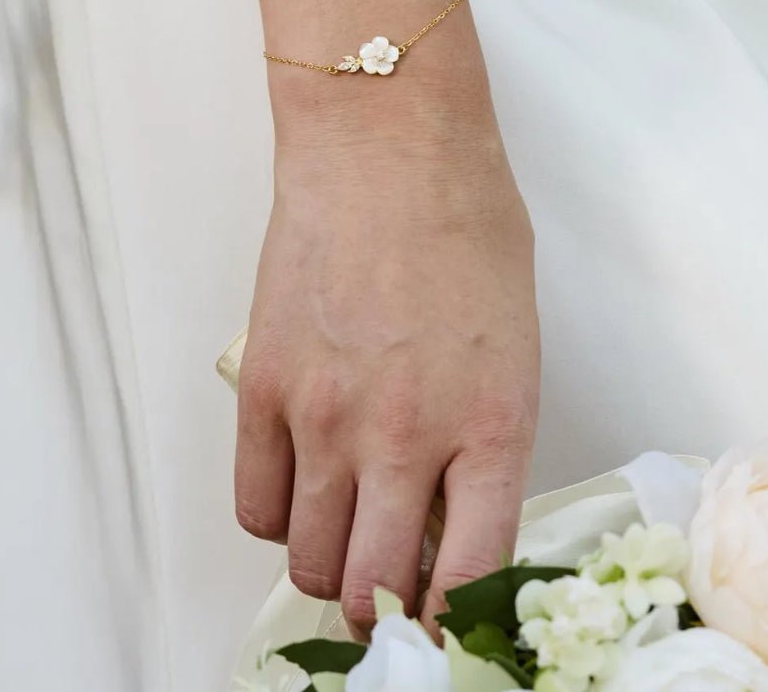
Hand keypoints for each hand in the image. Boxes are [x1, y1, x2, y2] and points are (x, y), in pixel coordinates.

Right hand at [234, 90, 538, 635]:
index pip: (469, 579)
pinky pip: (253, 503)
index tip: (446, 624)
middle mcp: (406, 438)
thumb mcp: (513, 339)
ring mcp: (325, 416)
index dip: (454, 621)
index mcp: (491, 425)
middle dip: (386, 607)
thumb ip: (488, 437)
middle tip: (389, 589)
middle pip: (377, 584)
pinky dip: (275, 519)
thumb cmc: (464, 220)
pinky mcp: (265, 387)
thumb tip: (454, 511)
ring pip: (309, 559)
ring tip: (341, 540)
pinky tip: (297, 491)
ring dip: (327, 568)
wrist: (385, 144)